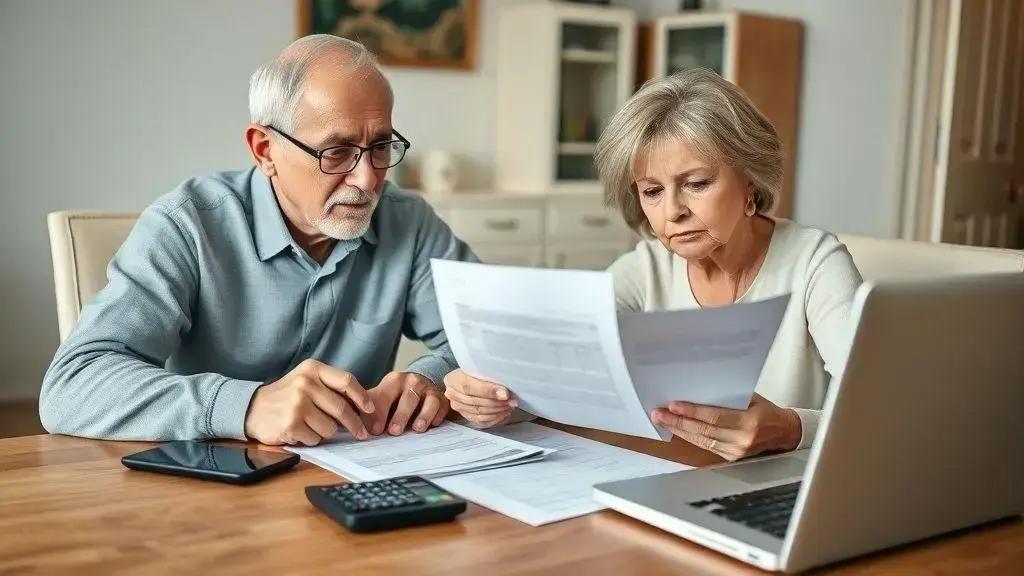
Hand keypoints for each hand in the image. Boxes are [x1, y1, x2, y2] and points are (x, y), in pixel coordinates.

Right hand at [244, 359, 374, 445]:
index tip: (370, 409)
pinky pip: (315, 438)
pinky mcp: (291, 424)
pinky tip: (300, 432)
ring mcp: (297, 404)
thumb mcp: (306, 380)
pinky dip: (311, 439)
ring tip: (311, 426)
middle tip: (360, 433)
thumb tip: (362, 405)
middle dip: (354, 424)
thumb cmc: (286, 396)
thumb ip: (330, 387)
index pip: (346, 381)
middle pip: (342, 408)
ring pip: (330, 427)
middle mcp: (305, 383)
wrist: (252, 409)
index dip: (361, 396)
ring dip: (326, 432)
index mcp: (312, 369)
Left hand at [362, 371, 449, 435]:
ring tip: (417, 429)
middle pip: (408, 398)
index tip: (375, 430)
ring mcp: (429, 389)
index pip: (385, 396)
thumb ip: (366, 410)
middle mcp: (413, 381)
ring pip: (428, 401)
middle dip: (401, 415)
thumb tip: (351, 426)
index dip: (379, 413)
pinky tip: (433, 424)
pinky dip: (438, 415)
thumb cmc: (395, 397)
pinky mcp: (442, 398)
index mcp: (394, 381)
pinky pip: (443, 406)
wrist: (419, 385)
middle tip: (394, 432)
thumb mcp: (380, 397)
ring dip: (423, 415)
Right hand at [443, 369, 515, 428]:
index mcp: (453, 379)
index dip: (487, 391)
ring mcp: (458, 408)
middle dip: (496, 403)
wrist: (475, 379)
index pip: (468, 386)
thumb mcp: (482, 368)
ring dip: (497, 411)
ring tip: (510, 406)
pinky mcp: (466, 417)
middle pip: (474, 402)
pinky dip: (495, 419)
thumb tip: (504, 390)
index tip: (504, 394)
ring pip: (479, 414)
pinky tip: (505, 413)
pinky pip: (481, 422)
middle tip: (512, 400)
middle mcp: (452, 395)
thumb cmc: (480, 371)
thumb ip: (490, 375)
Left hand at [651, 394, 801, 461]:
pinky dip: (690, 438)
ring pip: (702, 441)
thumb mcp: (751, 397)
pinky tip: (677, 431)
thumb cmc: (766, 410)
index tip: (673, 405)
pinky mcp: (732, 458)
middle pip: (704, 431)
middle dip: (678, 422)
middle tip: (659, 414)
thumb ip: (727, 396)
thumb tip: (696, 390)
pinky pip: (706, 447)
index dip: (692, 412)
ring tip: (662, 421)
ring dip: (679, 431)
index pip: (715, 417)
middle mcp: (743, 439)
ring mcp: (737, 452)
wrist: (784, 432)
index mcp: (750, 421)